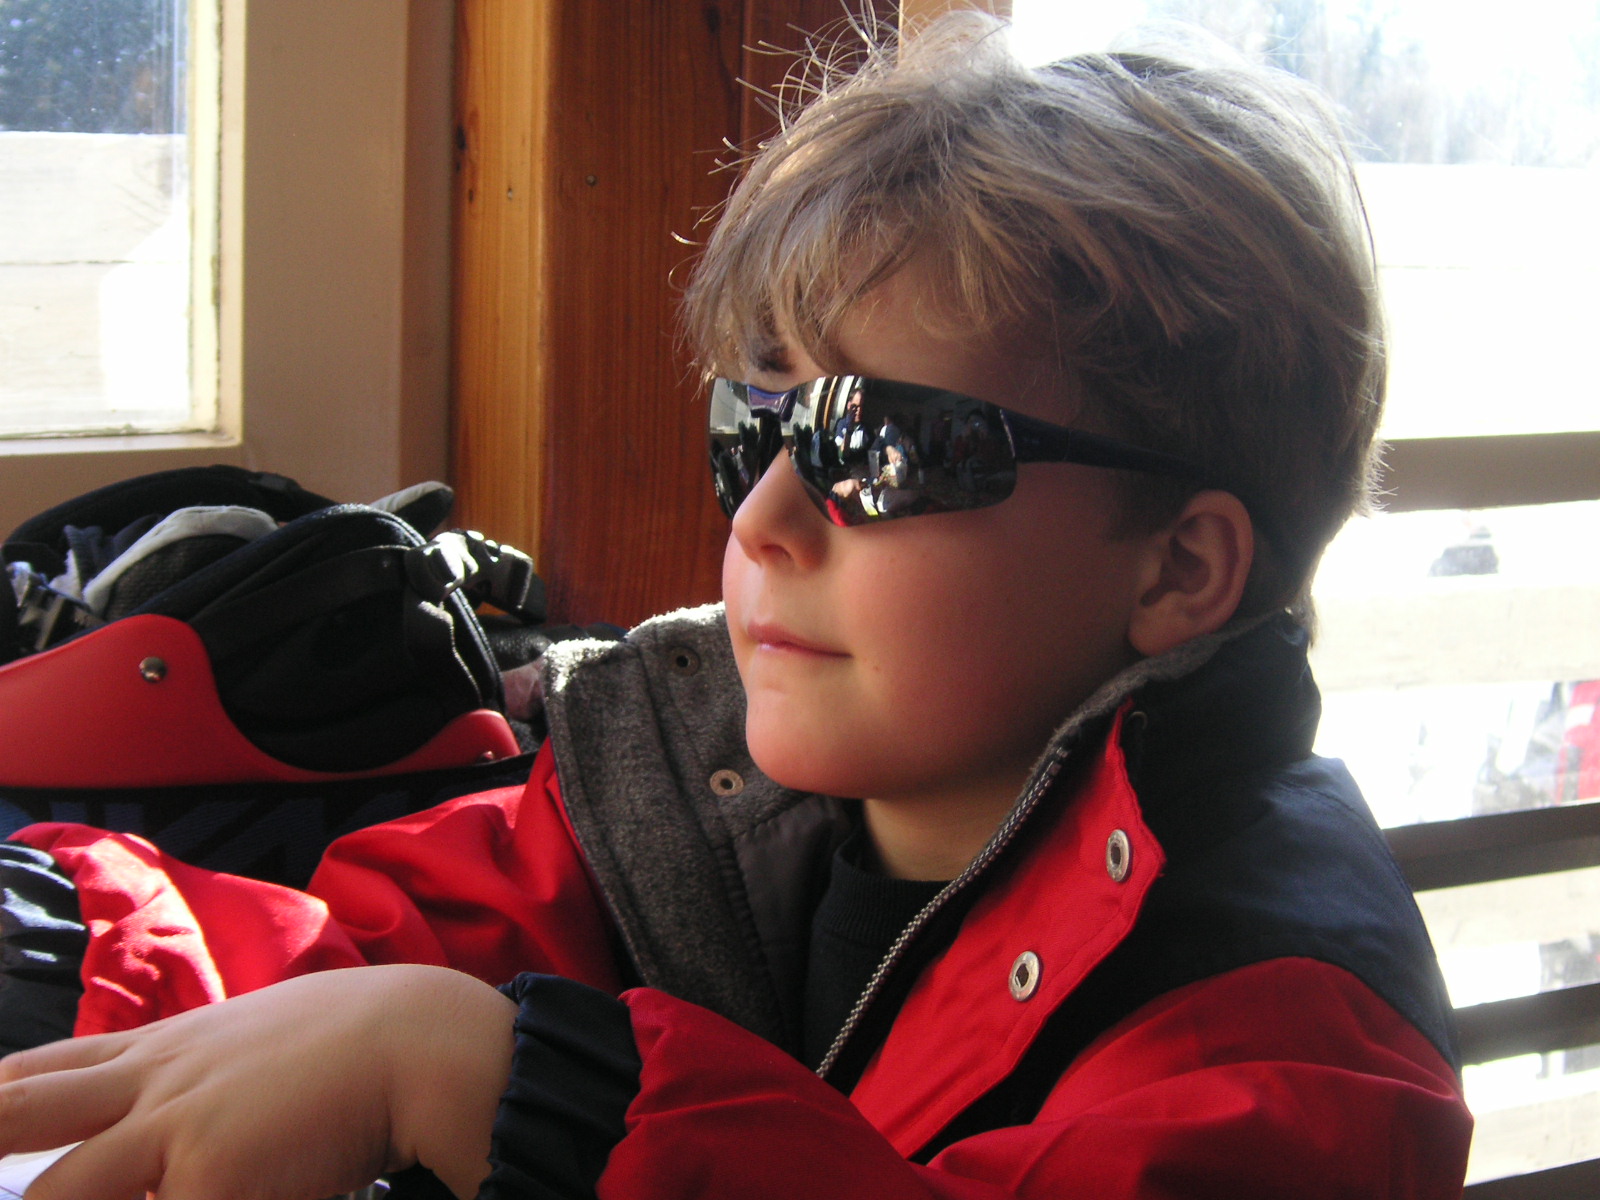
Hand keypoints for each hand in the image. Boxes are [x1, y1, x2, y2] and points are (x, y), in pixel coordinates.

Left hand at [0, 965, 516, 1199]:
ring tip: (83, 1190)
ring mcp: (172, 1129)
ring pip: (57, 1193)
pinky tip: (224, 1196)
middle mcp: (151, 1082)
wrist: (417, 1042)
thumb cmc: (355, 1041)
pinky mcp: (209, 1180)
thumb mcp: (258, 1042)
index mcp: (162, 1049)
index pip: (39, 1072)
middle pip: (15, 1108)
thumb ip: (204, 1079)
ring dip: (52, 1198)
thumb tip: (173, 1135)